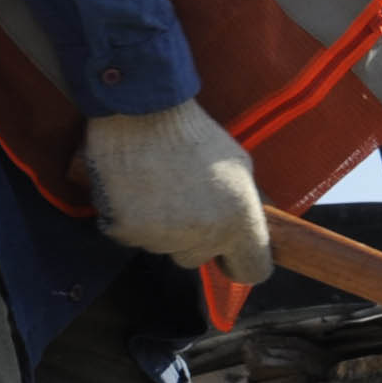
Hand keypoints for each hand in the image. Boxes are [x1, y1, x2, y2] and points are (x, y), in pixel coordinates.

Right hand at [82, 103, 272, 282]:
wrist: (143, 111)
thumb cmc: (194, 134)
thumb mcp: (239, 167)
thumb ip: (243, 206)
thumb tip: (248, 231)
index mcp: (241, 221)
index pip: (252, 271)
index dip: (239, 262)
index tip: (228, 255)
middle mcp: (207, 236)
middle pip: (196, 259)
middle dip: (190, 237)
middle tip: (180, 198)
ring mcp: (165, 237)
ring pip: (161, 247)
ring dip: (158, 226)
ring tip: (155, 185)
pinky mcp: (128, 231)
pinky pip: (129, 236)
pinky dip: (128, 217)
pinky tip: (132, 187)